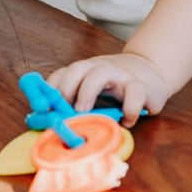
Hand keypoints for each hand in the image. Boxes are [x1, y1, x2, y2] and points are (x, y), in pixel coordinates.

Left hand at [47, 53, 170, 126]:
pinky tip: (126, 121)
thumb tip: (47, 123)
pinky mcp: (142, 86)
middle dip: (65, 88)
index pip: (61, 75)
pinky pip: (135, 92)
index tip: (40, 110)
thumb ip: (73, 104)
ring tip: (83, 111)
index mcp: (84, 71)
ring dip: (88, 91)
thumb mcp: (91, 92)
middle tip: (62, 110)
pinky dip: (129, 108)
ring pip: (101, 72)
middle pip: (78, 68)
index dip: (49, 91)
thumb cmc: (114, 87)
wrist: (151, 71)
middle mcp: (99, 68)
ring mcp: (120, 74)